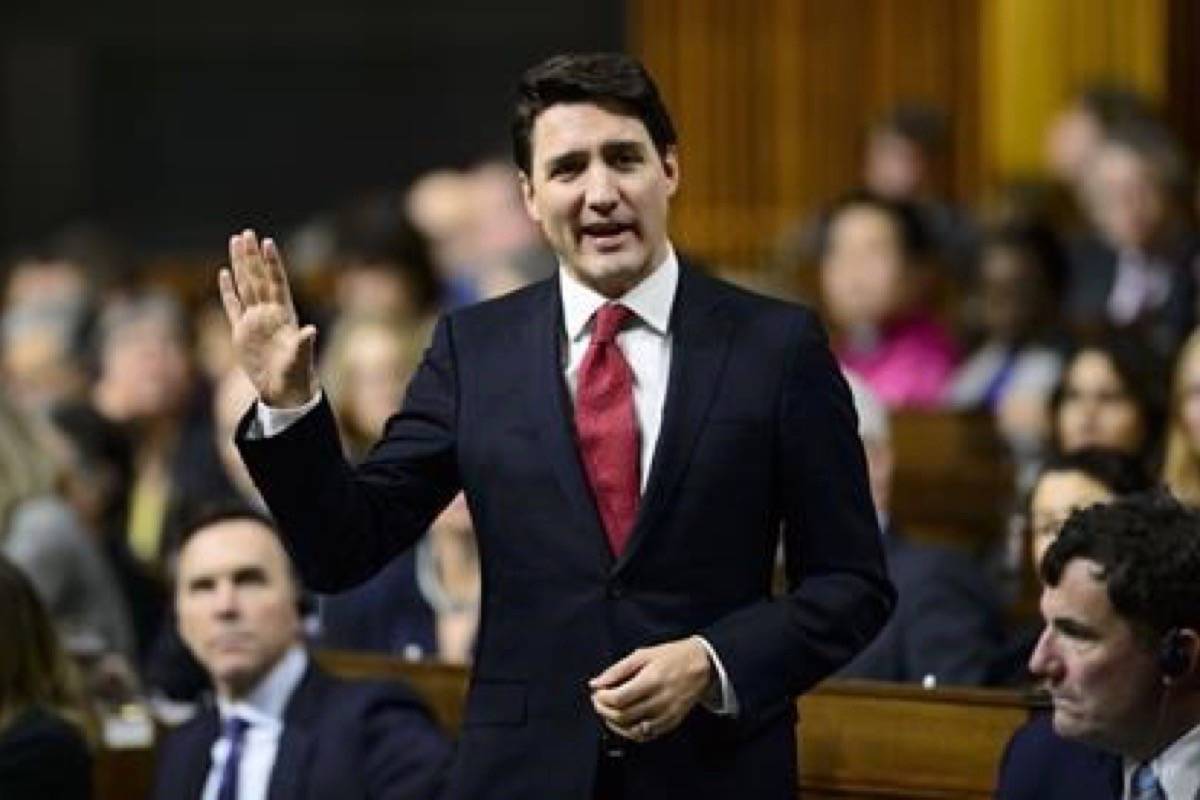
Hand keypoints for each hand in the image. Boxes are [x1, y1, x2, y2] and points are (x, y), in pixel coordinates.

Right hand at [219, 230, 317, 407]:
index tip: (267, 242)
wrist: (283, 390)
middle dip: (252, 256)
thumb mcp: (300, 359)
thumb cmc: (296, 374)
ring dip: (241, 265)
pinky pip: (233, 306)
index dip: (272, 263)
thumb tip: (312, 330)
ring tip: (236, 242)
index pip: (277, 282)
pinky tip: (224, 273)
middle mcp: (269, 313)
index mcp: (284, 315)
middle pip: (258, 278)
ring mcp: (254, 320)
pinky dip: (228, 290)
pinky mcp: (241, 331)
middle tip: (247, 233)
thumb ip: (304, 343)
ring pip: (245, 286)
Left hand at [589, 637, 713, 741]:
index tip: (597, 692)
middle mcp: (660, 701)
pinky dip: (629, 733)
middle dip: (603, 711)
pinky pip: (645, 736)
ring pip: (632, 730)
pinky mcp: (671, 723)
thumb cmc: (672, 657)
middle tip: (599, 701)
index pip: (618, 699)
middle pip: (623, 716)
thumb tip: (595, 683)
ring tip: (608, 712)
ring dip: (614, 724)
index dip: (602, 698)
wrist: (703, 667)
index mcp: (652, 680)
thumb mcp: (643, 655)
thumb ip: (617, 670)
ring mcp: (667, 715)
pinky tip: (623, 722)